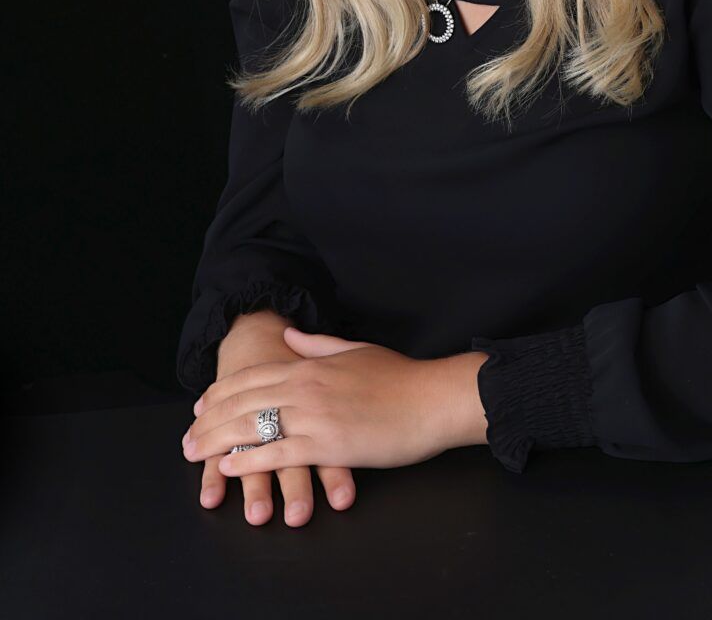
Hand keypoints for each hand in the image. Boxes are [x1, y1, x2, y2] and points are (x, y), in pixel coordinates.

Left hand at [182, 326, 454, 489]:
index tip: (202, 406)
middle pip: (243, 401)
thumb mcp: (355, 351)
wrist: (431, 399)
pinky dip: (248, 461)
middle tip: (187, 438)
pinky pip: (276, 453)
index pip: (254, 375)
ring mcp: (314, 415)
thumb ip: (318, 346)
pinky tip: (228, 468)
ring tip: (195, 455)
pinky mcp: (326, 444)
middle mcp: (305, 386)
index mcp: (312, 364)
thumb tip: (292, 336)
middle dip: (209, 420)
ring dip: (217, 442)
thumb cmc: (400, 378)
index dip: (223, 391)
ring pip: (252, 426)